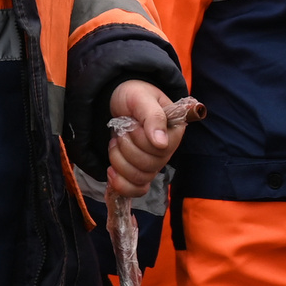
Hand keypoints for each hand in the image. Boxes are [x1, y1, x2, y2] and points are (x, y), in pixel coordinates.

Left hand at [106, 81, 186, 198]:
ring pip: (140, 178)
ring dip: (119, 161)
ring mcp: (154, 163)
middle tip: (121, 131)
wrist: (117, 100)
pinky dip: (121, 184)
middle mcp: (167, 150)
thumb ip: (153, 116)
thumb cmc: (133, 95)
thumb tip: (162, 144)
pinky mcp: (140, 172)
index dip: (140, 139)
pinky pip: (137, 190)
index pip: (161, 150)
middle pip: (150, 166)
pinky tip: (111, 172)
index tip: (132, 123)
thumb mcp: (141, 97)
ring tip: (115, 143)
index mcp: (174, 131)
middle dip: (126, 148)